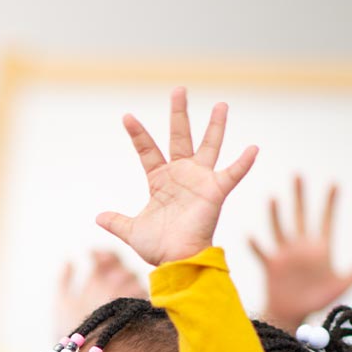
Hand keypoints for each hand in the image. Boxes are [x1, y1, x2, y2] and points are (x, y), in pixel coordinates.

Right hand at [56, 248, 145, 329]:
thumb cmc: (70, 332)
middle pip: (122, 267)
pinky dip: (134, 295)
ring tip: (113, 291)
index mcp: (96, 280)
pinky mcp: (139, 313)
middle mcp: (116, 287)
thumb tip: (70, 258)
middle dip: (113, 268)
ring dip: (125, 281)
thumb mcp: (61, 302)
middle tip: (104, 274)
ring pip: (134, 281)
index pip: (107, 256)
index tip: (94, 256)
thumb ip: (65, 276)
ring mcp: (130, 300)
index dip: (102, 253)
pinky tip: (124, 304)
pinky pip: (141, 296)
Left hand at [95, 88, 258, 267]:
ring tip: (221, 104)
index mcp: (160, 181)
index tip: (127, 116)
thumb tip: (98, 217)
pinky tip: (253, 148)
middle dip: (179, 113)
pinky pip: (231, 174)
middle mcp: (182, 175)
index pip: (147, 150)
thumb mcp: (132, 231)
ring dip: (215, 126)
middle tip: (179, 89)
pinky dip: (243, 163)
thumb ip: (117, 222)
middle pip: (180, 137)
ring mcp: (200, 181)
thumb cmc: (159, 248)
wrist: (177, 262)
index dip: (137, 135)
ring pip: (208, 146)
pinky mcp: (215, 192)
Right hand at [250, 176, 351, 326]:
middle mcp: (301, 247)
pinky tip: (250, 235)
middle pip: (300, 216)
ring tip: (274, 197)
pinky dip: (256, 245)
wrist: (294, 315)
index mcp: (320, 248)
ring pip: (280, 228)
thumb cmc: (319, 299)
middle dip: (299, 196)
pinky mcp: (271, 265)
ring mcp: (285, 254)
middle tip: (298, 174)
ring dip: (276, 214)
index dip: (330, 202)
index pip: (326, 220)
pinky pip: (262, 252)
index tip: (334, 182)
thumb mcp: (344, 284)